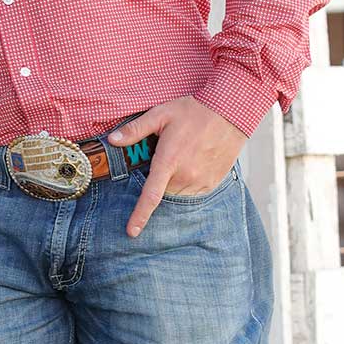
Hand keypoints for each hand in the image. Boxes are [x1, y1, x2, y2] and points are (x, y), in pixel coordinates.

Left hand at [109, 97, 247, 236]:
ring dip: (173, 183)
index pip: (151, 196)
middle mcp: (186, 175)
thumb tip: (112, 139)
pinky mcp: (213, 182)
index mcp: (169, 161)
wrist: (230, 111)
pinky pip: (194, 192)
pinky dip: (188, 183)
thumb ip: (135, 130)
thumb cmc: (194, 110)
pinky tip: (192, 163)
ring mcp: (201, 181)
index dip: (140, 216)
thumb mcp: (161, 114)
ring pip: (178, 194)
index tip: (132, 232)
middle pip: (163, 193)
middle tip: (165, 159)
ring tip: (181, 158)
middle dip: (159, 181)